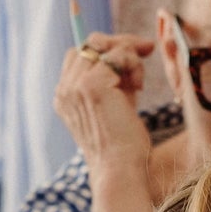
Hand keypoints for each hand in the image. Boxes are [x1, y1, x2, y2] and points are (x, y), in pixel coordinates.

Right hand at [55, 31, 155, 175]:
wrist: (120, 170)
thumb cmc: (122, 144)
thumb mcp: (113, 105)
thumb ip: (113, 78)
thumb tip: (130, 47)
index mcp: (64, 96)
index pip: (81, 54)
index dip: (107, 49)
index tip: (132, 54)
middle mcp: (64, 89)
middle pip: (91, 42)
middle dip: (121, 44)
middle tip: (146, 51)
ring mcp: (75, 86)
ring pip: (105, 46)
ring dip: (130, 57)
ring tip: (138, 84)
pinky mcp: (92, 85)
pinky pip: (118, 54)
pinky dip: (134, 65)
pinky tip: (139, 88)